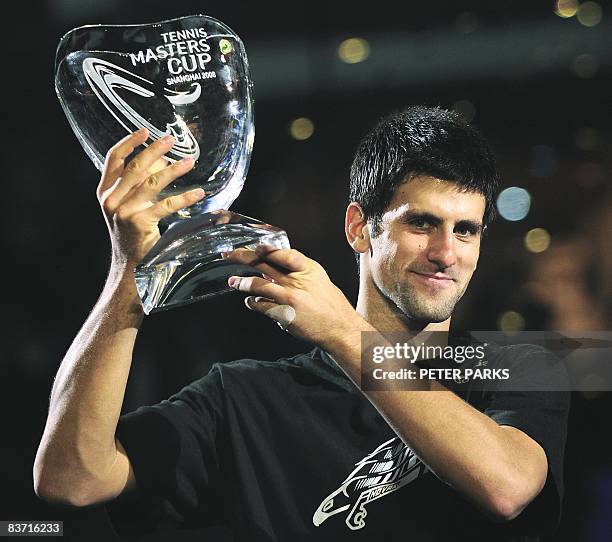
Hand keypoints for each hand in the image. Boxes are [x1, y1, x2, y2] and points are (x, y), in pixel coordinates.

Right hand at [97, 128, 203, 269]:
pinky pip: (166, 205)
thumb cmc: (131, 231)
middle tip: (171, 139)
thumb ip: (136, 183)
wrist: (129, 263)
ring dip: (174, 170)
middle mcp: (111, 199)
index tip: (145, 131)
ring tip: (190, 161)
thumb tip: (162, 160)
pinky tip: (198, 192)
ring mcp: (124, 211)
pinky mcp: (139, 222)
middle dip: (154, 150)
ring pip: (152, 183)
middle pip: (135, 167)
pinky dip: (184, 197)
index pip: (113, 159)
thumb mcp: (126, 204)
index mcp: (104, 191)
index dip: (129, 142)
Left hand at [224, 246, 367, 349]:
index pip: (284, 253)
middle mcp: (297, 280)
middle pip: (264, 263)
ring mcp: (289, 296)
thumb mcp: (319, 280)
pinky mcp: (283, 313)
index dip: (267, 248)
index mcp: (308, 269)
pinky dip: (252, 302)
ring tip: (233, 281)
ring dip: (241, 282)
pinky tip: (250, 301)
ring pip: (257, 284)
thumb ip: (298, 272)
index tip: (255, 245)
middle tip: (230, 254)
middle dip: (244, 257)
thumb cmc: (331, 306)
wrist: (339, 328)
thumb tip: (276, 266)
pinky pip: (260, 305)